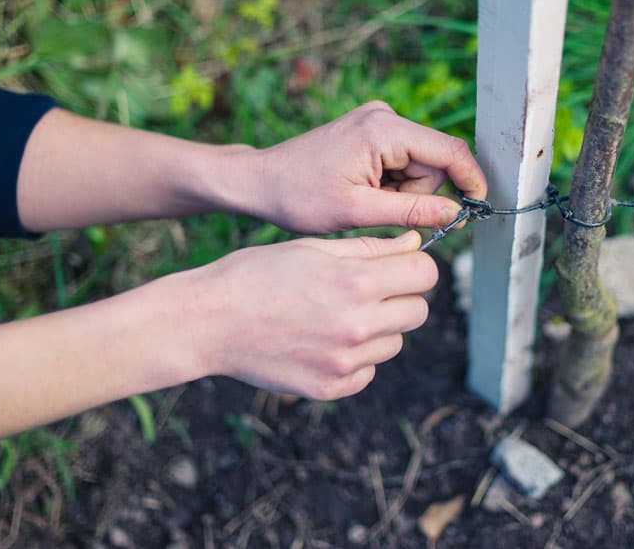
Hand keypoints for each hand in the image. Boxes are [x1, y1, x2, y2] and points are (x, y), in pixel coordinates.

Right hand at [169, 230, 435, 399]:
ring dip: (378, 329)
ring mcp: (345, 362)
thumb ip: (370, 249)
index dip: (414, 265)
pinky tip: (320, 341)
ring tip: (334, 316)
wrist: (207, 322)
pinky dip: (355, 359)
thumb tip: (413, 245)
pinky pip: (368, 372)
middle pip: (418, 311)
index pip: (425, 274)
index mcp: (356, 282)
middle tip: (368, 291)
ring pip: (394, 343)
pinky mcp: (331, 388)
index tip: (399, 266)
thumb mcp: (312, 247)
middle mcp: (358, 325)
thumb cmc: (256, 274)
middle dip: (401, 297)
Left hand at [245, 101, 487, 233]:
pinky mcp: (372, 130)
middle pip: (435, 160)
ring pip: (420, 164)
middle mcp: (384, 116)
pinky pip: (403, 160)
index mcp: (383, 130)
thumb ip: (412, 212)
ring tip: (365, 200)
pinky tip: (364, 190)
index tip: (479, 208)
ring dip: (404, 190)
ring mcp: (377, 120)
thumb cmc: (299, 197)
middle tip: (383, 211)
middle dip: (420, 193)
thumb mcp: (358, 211)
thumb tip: (456, 214)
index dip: (470, 180)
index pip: (448, 151)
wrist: (260, 181)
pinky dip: (393, 182)